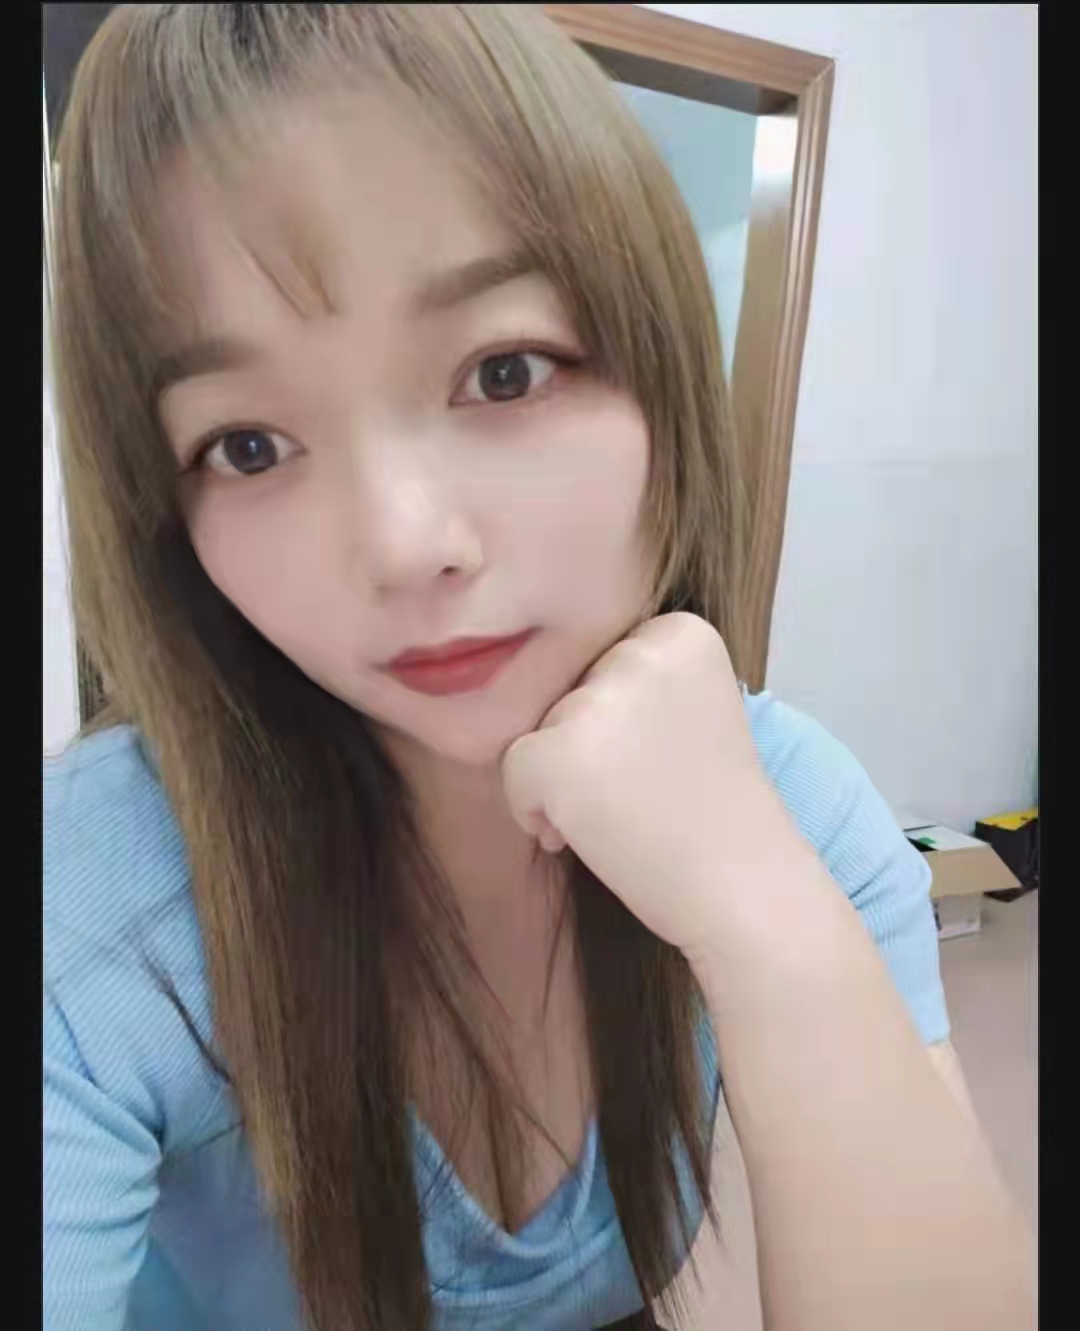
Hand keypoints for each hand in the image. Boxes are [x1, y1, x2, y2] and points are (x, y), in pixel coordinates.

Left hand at [502, 613, 797, 956]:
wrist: (745, 891)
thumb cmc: (716, 815)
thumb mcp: (695, 714)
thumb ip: (636, 689)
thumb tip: (547, 693)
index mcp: (681, 634)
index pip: (605, 663)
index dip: (621, 722)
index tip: (664, 760)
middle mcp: (639, 652)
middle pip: (570, 692)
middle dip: (587, 749)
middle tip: (644, 797)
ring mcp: (598, 702)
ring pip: (538, 731)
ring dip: (563, 781)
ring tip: (624, 817)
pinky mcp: (558, 755)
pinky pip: (514, 772)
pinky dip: (532, 811)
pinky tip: (585, 836)